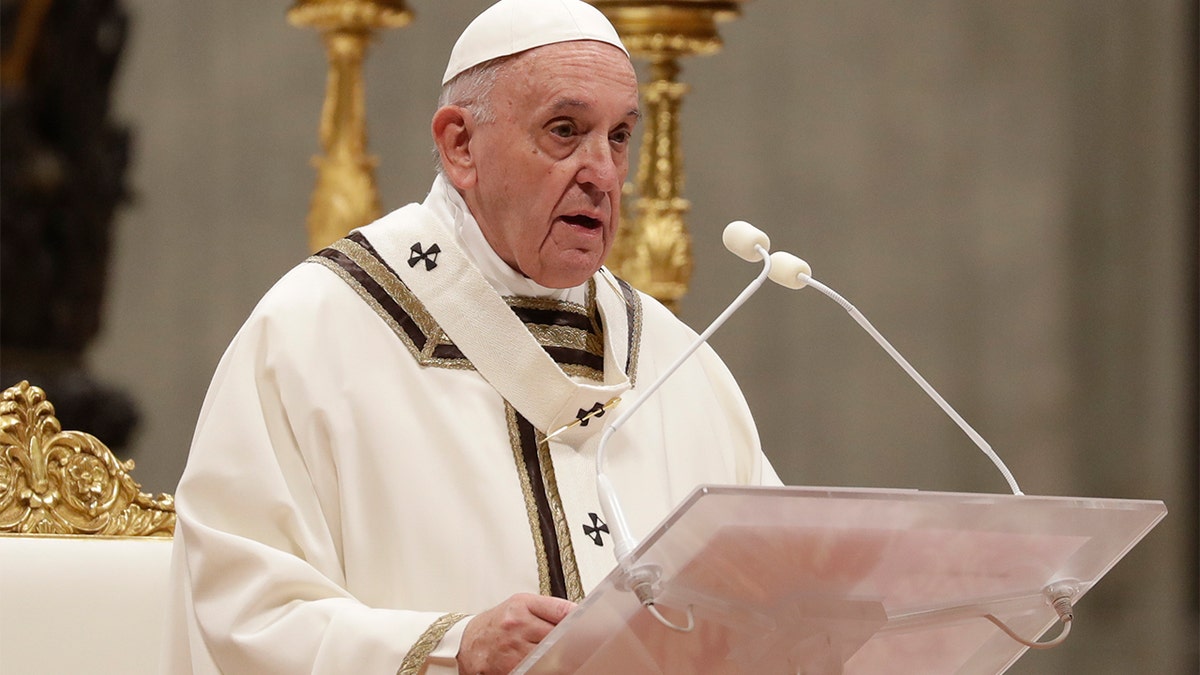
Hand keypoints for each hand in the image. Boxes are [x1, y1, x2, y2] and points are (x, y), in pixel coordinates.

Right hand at [456, 593, 575, 674]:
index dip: (580, 620)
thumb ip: (549, 608)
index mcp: (521, 607)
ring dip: (564, 660)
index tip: (592, 626)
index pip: (561, 611)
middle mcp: (516, 627)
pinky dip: (547, 670)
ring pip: (550, 658)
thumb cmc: (497, 623)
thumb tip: (578, 614)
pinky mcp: (509, 670)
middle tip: (586, 646)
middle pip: (558, 637)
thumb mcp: (520, 604)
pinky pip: (536, 671)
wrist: (467, 643)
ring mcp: (512, 651)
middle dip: (574, 642)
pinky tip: (552, 666)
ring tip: (572, 659)